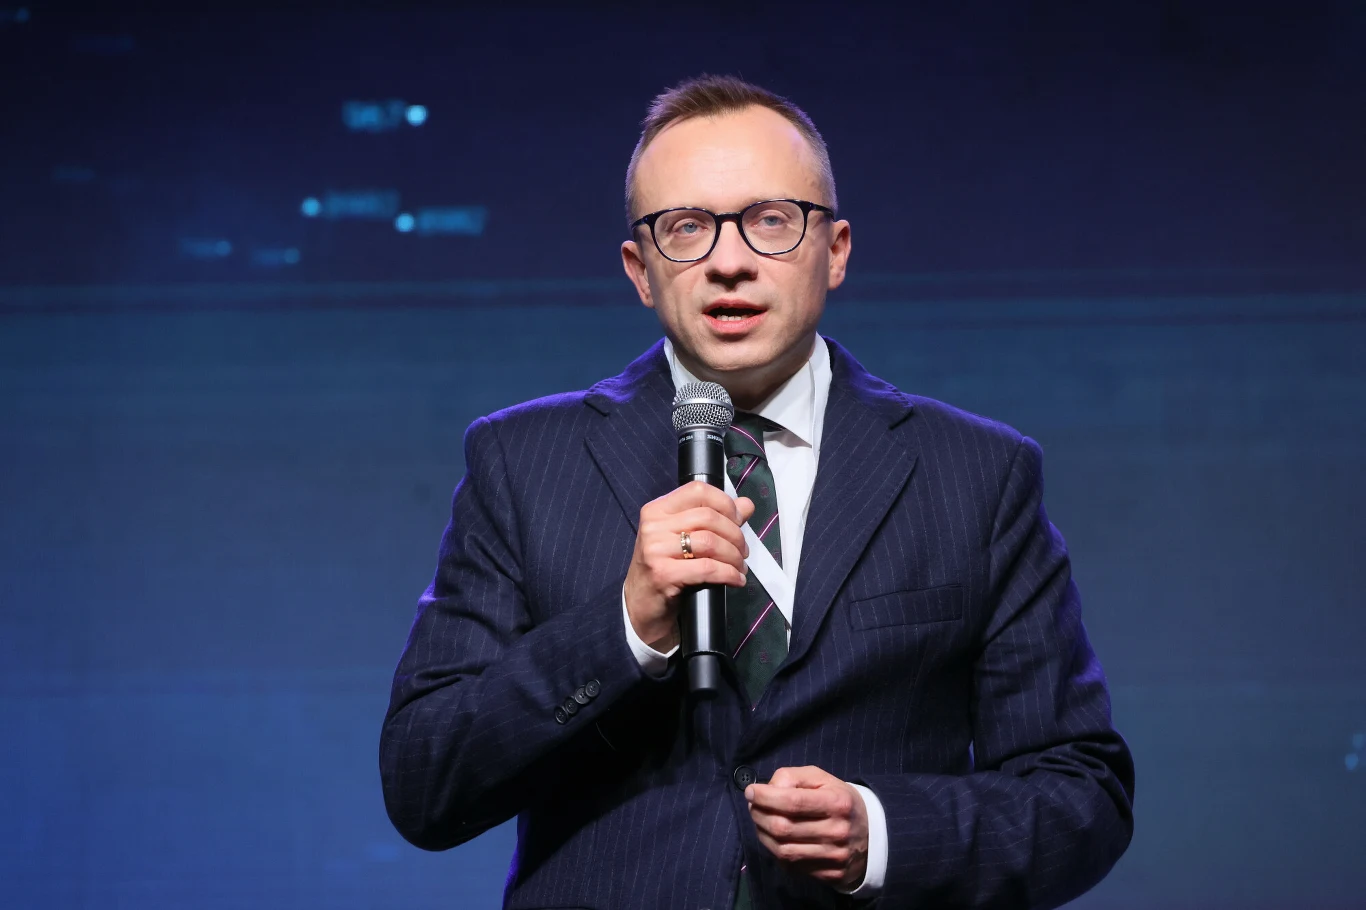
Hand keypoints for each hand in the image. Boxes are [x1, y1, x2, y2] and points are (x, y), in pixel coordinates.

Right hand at [624, 481, 754, 650]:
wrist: (640, 605)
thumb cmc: (665, 569)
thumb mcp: (686, 539)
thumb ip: (716, 518)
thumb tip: (746, 504)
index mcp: (657, 510)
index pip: (698, 490)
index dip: (725, 503)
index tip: (738, 520)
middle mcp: (653, 525)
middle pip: (708, 517)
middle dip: (735, 535)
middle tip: (743, 551)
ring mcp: (655, 549)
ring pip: (710, 542)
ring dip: (733, 556)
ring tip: (739, 566)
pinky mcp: (663, 574)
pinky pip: (707, 568)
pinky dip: (728, 574)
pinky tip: (735, 579)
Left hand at [746, 766, 869, 889]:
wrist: (872, 834)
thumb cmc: (839, 800)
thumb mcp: (822, 779)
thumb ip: (793, 777)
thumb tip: (767, 789)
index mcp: (837, 803)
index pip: (793, 801)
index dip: (766, 797)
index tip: (751, 791)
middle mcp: (837, 831)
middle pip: (784, 828)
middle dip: (759, 815)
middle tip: (753, 806)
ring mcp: (834, 856)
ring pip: (783, 850)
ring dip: (762, 834)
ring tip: (760, 821)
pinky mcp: (830, 874)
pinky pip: (791, 866)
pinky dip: (775, 851)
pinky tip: (774, 839)